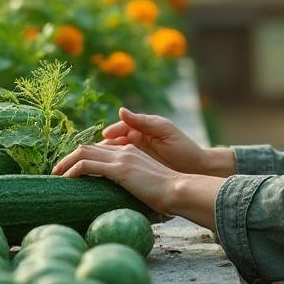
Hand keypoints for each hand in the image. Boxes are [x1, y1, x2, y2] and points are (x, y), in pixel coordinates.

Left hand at [53, 142, 224, 229]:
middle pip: (88, 147)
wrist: (178, 191)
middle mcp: (124, 151)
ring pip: (83, 152)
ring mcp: (121, 159)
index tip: (71, 168)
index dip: (83, 156)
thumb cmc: (167, 194)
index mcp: (130, 153)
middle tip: (57, 171)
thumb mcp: (146, 186)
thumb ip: (134, 185)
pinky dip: (73, 170)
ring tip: (56, 175)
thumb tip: (124, 198)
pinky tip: (66, 179)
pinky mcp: (119, 170)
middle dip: (69, 157)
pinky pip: (88, 165)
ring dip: (66, 162)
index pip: (100, 149)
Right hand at [99, 108, 234, 176]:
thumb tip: (121, 111)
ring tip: (90, 163)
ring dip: (101, 158)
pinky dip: (109, 168)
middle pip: (111, 142)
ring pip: (112, 155)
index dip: (111, 132)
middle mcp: (135, 140)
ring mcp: (134, 154)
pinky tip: (103, 173)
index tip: (105, 136)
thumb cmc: (183, 147)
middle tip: (88, 152)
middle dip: (100, 146)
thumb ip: (143, 121)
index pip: (119, 129)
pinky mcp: (136, 168)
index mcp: (141, 128)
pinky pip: (118, 166)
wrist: (194, 168)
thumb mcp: (164, 130)